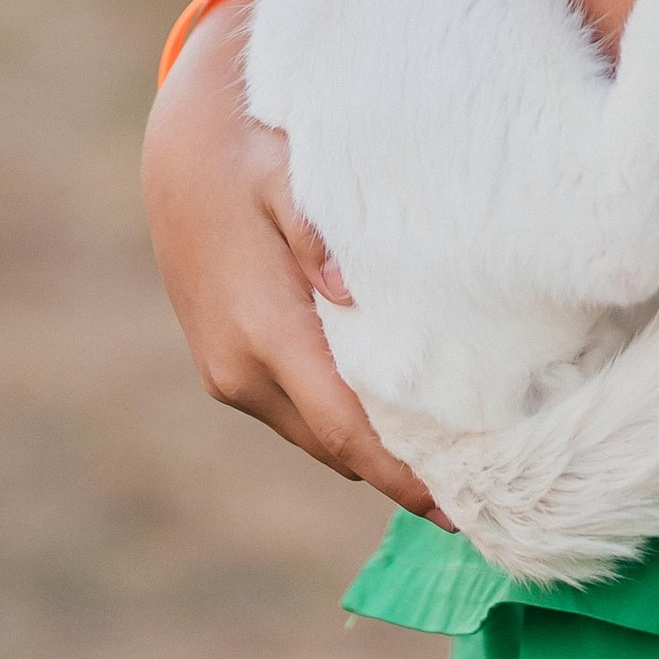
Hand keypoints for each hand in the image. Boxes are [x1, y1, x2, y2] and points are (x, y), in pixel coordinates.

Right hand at [143, 9, 447, 519]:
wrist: (177, 148)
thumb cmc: (248, 152)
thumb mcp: (285, 173)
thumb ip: (317, 231)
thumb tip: (351, 295)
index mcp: (263, 333)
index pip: (345, 432)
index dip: (403, 479)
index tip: (462, 510)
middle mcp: (240, 370)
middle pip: (335, 449)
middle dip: (400, 476)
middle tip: (481, 491)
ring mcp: (229, 373)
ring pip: (314, 435)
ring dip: (369, 452)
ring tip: (450, 463)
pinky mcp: (226, 364)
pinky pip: (297, 411)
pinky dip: (342, 423)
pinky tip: (393, 414)